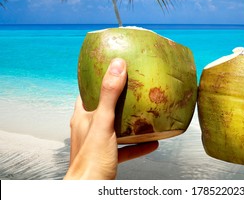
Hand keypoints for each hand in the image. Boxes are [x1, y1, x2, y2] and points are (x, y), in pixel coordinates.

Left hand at [64, 58, 158, 179]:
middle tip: (134, 89)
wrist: (90, 191)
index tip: (113, 71)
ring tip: (144, 113)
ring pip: (115, 128)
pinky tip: (152, 142)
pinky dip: (137, 145)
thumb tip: (117, 65)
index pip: (86, 92)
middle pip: (103, 108)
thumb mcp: (103, 122)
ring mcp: (98, 144)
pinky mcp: (108, 158)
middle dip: (118, 99)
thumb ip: (109, 94)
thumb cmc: (92, 159)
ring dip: (129, 122)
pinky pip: (125, 148)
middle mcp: (88, 129)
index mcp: (82, 117)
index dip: (97, 79)